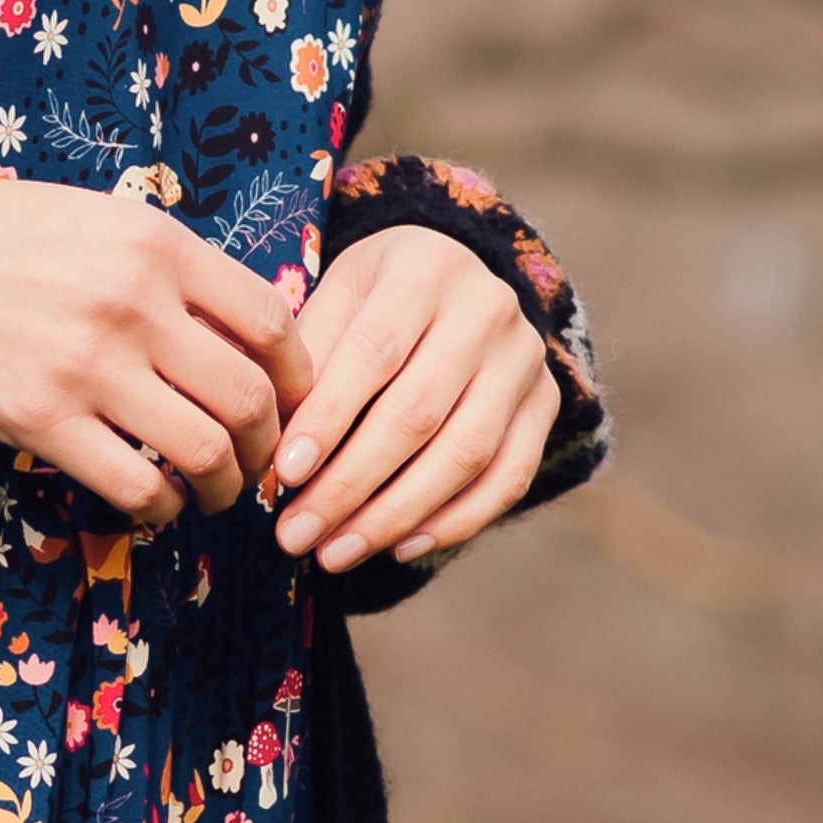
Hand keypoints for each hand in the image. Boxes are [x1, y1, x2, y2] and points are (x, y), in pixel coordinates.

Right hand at [0, 169, 313, 526]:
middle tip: (259, 464)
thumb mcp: (96, 219)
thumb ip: (167, 269)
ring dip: (223, 488)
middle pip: (250, 397)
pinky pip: (134, 485)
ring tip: (212, 494)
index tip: (294, 403)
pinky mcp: (39, 418)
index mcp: (156, 244)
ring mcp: (88, 364)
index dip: (299, 376)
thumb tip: (236, 335)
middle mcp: (133, 302)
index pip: (271, 321)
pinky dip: (159, 507)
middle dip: (270, 446)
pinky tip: (152, 502)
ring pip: (205, 451)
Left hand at [272, 226, 558, 572]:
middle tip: (297, 534)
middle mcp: (487, 309)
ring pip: (465, 454)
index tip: (285, 473)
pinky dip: (454, 522)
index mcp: (423, 269)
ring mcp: (525, 360)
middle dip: (351, 484)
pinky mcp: (546, 405)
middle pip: (418, 412)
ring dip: (394, 515)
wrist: (456, 277)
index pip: (374, 352)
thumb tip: (276, 442)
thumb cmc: (376, 293)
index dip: (328, 416)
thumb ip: (309, 355)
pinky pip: (508, 478)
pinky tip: (397, 548)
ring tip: (335, 553)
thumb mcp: (336, 294)